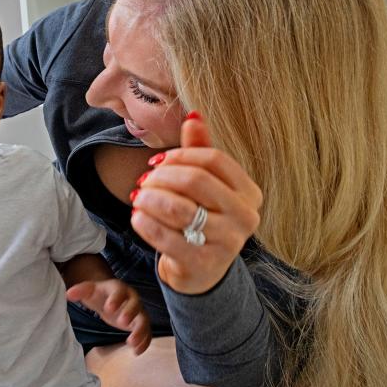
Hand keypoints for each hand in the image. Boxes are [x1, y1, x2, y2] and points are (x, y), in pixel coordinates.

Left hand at [66, 279, 150, 354]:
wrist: (111, 298)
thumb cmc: (99, 295)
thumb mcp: (89, 291)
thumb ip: (80, 291)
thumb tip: (69, 294)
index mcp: (118, 288)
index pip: (118, 291)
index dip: (115, 298)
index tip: (108, 308)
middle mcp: (131, 299)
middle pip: (135, 304)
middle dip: (130, 313)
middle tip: (122, 322)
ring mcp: (138, 312)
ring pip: (143, 320)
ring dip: (140, 331)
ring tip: (131, 343)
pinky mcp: (140, 324)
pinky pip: (146, 332)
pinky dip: (144, 342)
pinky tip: (136, 352)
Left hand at [131, 113, 262, 294]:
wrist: (201, 270)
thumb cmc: (202, 219)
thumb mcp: (205, 185)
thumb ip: (199, 152)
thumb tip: (193, 116)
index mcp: (249, 192)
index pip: (213, 160)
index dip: (180, 155)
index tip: (156, 162)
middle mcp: (245, 216)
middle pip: (195, 181)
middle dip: (162, 177)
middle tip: (143, 181)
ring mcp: (227, 242)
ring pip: (178, 208)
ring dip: (149, 199)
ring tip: (137, 198)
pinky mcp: (204, 263)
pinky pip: (166, 236)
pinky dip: (145, 223)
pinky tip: (137, 217)